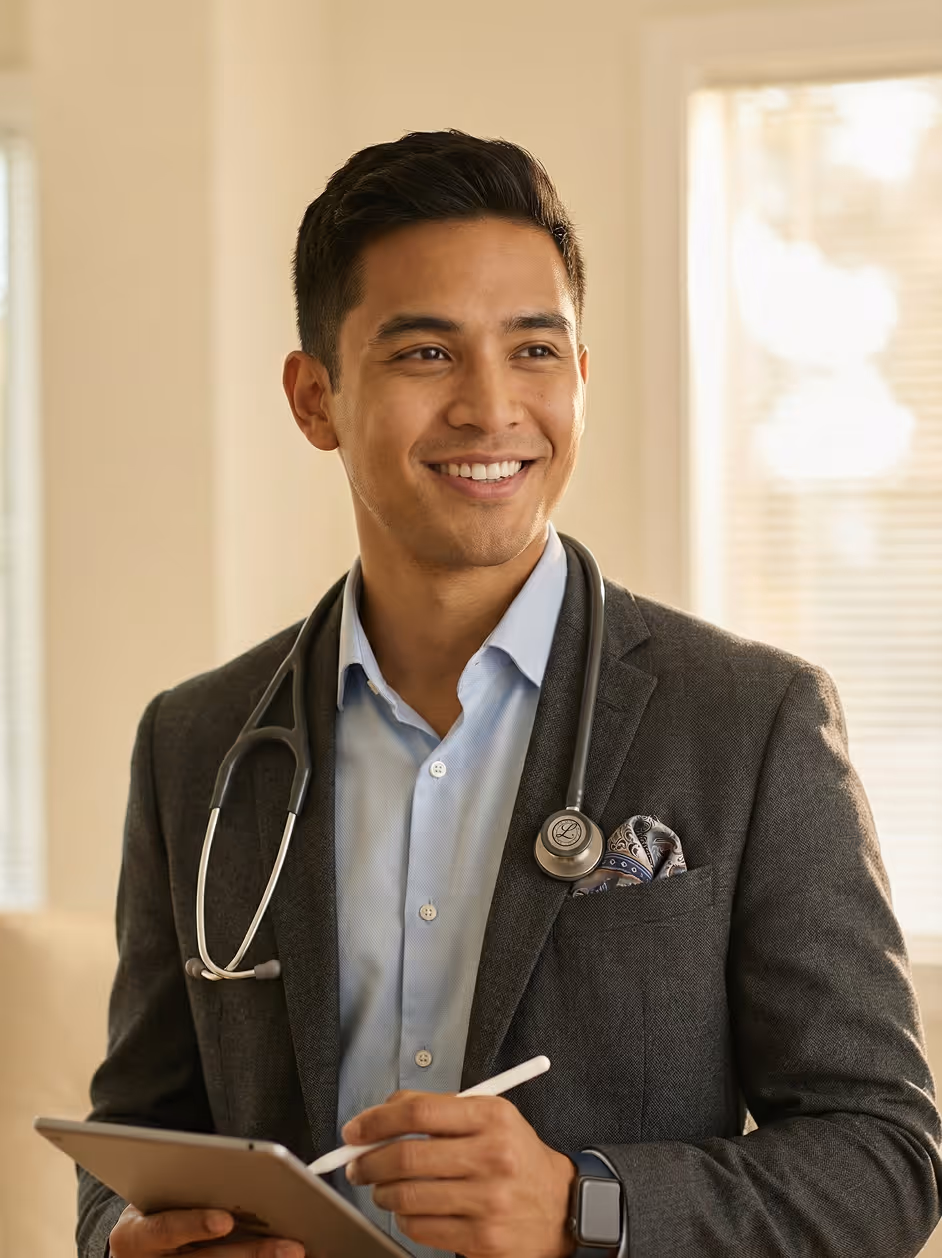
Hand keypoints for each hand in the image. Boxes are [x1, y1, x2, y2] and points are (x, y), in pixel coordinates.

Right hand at [109, 1205, 305, 1256]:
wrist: (133, 1249)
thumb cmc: (153, 1210)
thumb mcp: (156, 1196)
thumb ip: (186, 1190)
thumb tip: (238, 1173)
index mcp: (135, 1236)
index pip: (164, 1230)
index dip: (195, 1225)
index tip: (226, 1220)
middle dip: (251, 1253)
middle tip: (289, 1246)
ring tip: (294, 1253)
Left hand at [341, 1090, 576, 1257]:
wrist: (559, 1207)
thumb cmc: (513, 1156)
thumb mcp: (488, 1117)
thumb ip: (437, 1111)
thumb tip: (379, 1116)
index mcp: (491, 1116)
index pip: (418, 1112)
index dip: (377, 1120)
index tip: (355, 1130)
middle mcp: (491, 1156)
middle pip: (407, 1157)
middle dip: (368, 1162)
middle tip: (356, 1165)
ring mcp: (487, 1200)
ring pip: (407, 1197)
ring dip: (382, 1193)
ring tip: (382, 1189)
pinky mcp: (482, 1237)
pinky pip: (421, 1229)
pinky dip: (403, 1219)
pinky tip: (409, 1211)